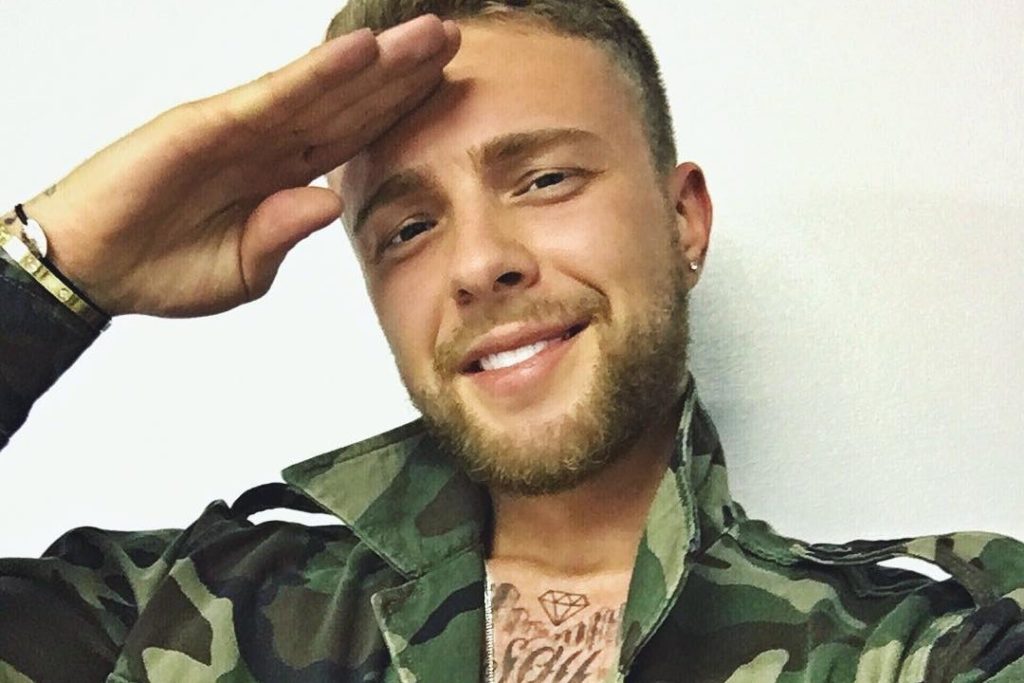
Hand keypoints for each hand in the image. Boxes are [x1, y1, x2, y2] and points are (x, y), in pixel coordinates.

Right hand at [21, 15, 459, 316]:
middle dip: (404, 72)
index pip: (354, 134)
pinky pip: (274, 94)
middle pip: (350, 100)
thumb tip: (330, 200)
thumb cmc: (166, 270)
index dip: (400, 110)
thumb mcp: (245, 270)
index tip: (448, 89)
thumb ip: (285, 234)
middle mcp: (269, 142)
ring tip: (429, 34)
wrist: (96, 271)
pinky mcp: (208, 121)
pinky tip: (361, 52)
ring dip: (377, 60)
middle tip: (453, 39)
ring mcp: (241, 127)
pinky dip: (318, 73)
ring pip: (323, 87)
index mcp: (282, 176)